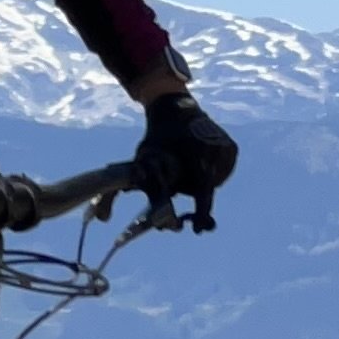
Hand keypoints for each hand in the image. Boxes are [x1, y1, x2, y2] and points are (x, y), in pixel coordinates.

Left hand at [136, 84, 236, 226]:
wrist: (176, 109)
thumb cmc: (157, 137)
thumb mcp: (143, 159)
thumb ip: (136, 184)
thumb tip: (107, 216)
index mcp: (198, 158)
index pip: (202, 194)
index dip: (200, 214)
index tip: (196, 229)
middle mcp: (217, 155)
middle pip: (205, 190)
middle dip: (191, 194)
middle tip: (178, 186)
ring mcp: (227, 151)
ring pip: (213, 183)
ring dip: (199, 183)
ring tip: (187, 168)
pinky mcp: (231, 149)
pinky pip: (221, 172)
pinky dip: (209, 173)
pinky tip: (197, 162)